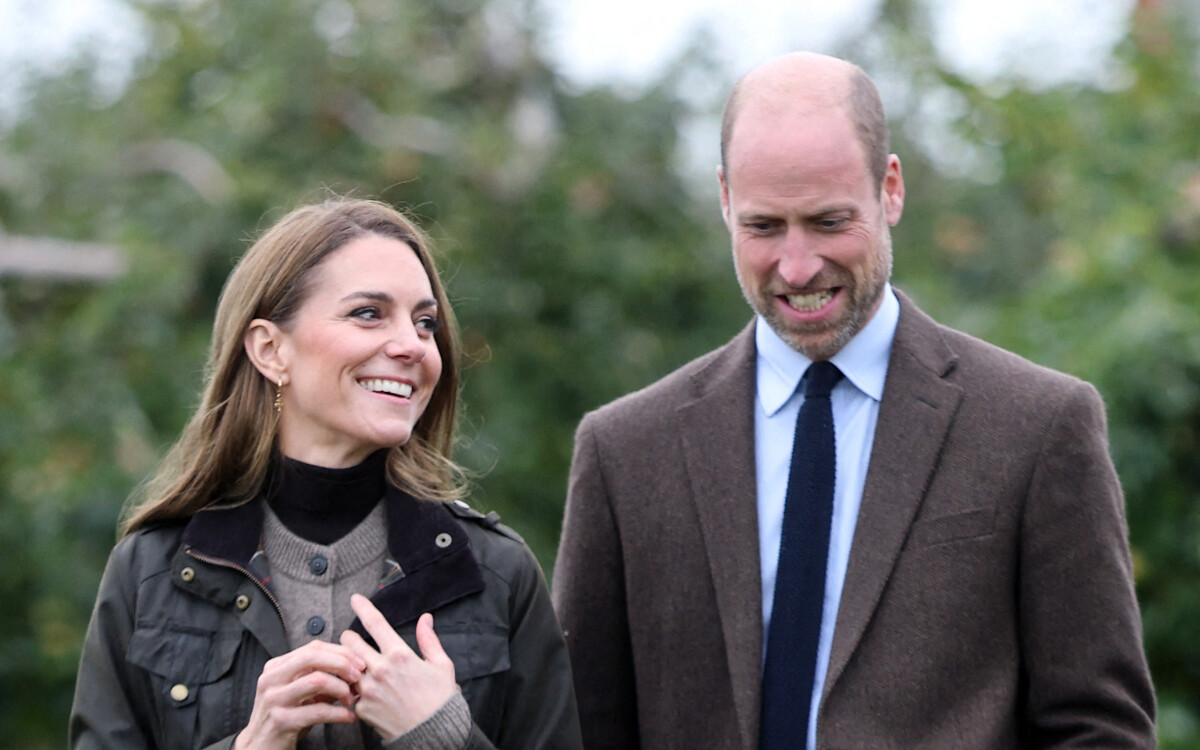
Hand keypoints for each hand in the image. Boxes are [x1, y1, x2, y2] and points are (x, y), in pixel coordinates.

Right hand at [233, 640, 364, 749]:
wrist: (259, 747)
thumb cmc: (284, 717)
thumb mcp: (298, 693)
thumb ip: (320, 678)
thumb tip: (353, 670)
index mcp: (276, 667)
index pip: (313, 648)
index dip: (340, 652)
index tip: (359, 662)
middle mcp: (271, 679)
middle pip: (313, 657)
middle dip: (342, 663)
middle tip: (358, 675)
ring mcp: (274, 700)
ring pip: (317, 680)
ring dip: (341, 689)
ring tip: (351, 699)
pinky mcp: (281, 721)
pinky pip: (318, 711)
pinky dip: (339, 713)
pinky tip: (348, 717)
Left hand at [339, 593, 458, 739]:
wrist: (434, 735)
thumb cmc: (440, 700)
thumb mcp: (442, 665)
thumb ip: (429, 639)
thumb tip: (426, 619)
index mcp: (400, 655)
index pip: (375, 623)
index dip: (363, 607)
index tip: (355, 599)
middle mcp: (380, 669)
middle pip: (350, 641)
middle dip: (350, 638)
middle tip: (355, 641)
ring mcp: (368, 690)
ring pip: (344, 666)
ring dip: (347, 663)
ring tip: (355, 666)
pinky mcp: (361, 708)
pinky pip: (348, 692)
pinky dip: (351, 688)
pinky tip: (360, 690)